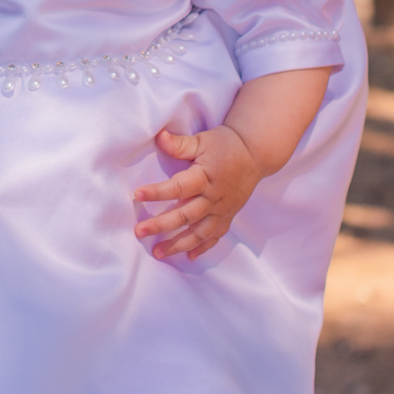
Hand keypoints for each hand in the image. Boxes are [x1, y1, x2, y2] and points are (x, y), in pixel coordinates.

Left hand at [133, 125, 261, 261]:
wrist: (255, 154)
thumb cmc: (226, 144)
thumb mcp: (202, 140)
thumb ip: (180, 144)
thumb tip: (159, 136)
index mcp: (205, 177)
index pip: (178, 188)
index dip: (157, 192)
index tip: (138, 194)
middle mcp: (213, 198)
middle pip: (185, 216)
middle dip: (161, 225)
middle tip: (139, 232)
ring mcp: (222, 210)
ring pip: (199, 233)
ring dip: (178, 244)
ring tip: (158, 253)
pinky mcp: (228, 216)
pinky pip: (215, 236)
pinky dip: (203, 248)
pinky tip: (189, 257)